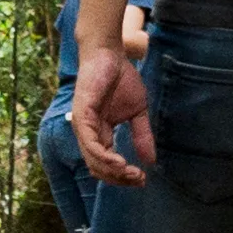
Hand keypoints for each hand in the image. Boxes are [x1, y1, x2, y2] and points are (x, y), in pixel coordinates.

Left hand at [73, 20, 157, 185]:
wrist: (109, 53)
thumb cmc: (120, 78)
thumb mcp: (138, 111)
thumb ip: (141, 135)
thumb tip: (151, 160)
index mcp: (99, 134)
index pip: (107, 164)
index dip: (123, 176)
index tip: (142, 179)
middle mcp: (87, 134)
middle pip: (99, 168)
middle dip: (119, 178)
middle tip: (139, 180)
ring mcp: (82, 126)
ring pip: (93, 160)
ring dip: (114, 172)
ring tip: (132, 174)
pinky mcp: (81, 116)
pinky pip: (90, 144)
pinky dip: (104, 157)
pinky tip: (120, 163)